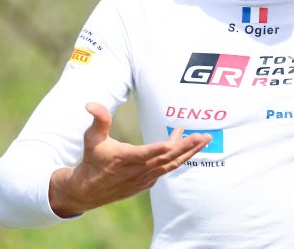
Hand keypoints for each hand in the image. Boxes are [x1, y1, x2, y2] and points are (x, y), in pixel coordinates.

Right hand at [49, 102, 210, 217]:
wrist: (89, 190)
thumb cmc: (92, 158)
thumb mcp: (92, 137)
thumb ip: (98, 119)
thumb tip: (90, 103)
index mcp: (122, 158)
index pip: (142, 154)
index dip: (155, 149)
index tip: (170, 143)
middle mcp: (136, 171)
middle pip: (165, 158)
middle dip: (186, 147)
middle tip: (203, 136)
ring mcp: (144, 179)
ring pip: (170, 165)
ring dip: (188, 152)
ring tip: (204, 139)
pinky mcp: (148, 182)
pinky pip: (167, 169)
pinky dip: (178, 158)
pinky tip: (186, 146)